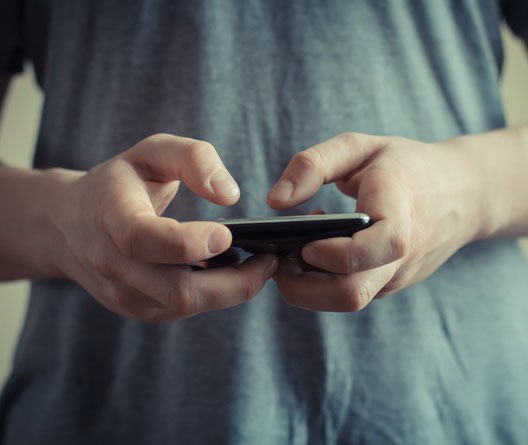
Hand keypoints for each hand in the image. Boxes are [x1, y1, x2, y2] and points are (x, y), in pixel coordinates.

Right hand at [48, 134, 277, 321]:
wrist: (69, 224)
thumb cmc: (118, 182)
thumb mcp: (151, 152)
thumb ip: (192, 158)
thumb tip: (230, 194)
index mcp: (109, 217)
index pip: (143, 240)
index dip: (187, 243)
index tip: (229, 235)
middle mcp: (112, 263)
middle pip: (177, 290)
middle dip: (234, 282)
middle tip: (271, 260)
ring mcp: (122, 293)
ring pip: (185, 305)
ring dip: (230, 291)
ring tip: (258, 265)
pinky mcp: (136, 308)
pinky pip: (181, 308)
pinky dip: (213, 295)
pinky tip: (229, 273)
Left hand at [267, 132, 484, 311]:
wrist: (463, 192)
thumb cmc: (405, 165)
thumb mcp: (359, 146)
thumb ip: (313, 165)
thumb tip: (274, 202)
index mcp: (401, 211)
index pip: (374, 249)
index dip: (333, 253)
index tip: (304, 242)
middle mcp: (402, 255)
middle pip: (351, 294)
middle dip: (301, 285)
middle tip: (279, 255)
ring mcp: (397, 275)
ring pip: (347, 300)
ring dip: (309, 285)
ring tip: (297, 248)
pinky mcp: (390, 284)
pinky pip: (352, 293)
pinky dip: (323, 281)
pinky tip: (318, 251)